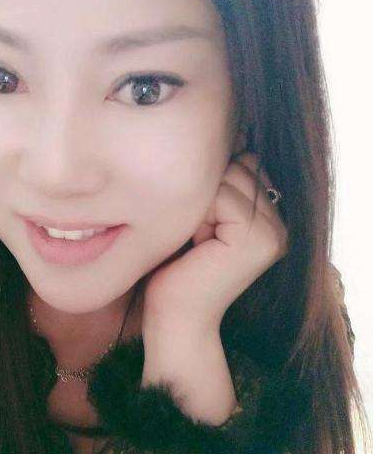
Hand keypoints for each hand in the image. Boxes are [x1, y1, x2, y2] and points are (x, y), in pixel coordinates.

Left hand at [141, 152, 287, 339]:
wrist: (174, 318)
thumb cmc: (175, 268)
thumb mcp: (198, 217)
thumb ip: (216, 185)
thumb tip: (223, 136)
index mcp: (269, 217)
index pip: (240, 162)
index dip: (206, 184)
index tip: (197, 226)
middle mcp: (279, 223)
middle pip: (234, 165)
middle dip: (202, 191)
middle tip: (194, 236)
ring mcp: (274, 231)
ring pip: (225, 177)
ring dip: (197, 204)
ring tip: (195, 241)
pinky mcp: (259, 239)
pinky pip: (219, 195)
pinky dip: (197, 214)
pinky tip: (196, 246)